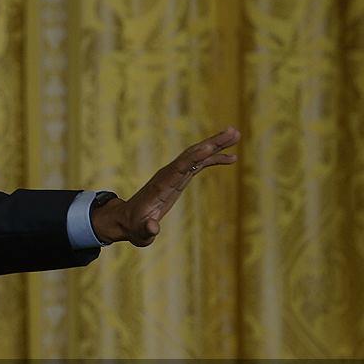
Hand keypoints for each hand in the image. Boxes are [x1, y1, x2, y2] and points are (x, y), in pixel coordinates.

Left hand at [91, 127, 240, 246]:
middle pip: (191, 155)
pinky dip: (214, 159)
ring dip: (216, 145)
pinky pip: (199, 165)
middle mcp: (167, 176)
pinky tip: (231, 157)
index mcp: (160, 186)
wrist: (127, 219)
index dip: (193, 158)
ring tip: (236, 134)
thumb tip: (153, 228)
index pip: (179, 168)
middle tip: (233, 131)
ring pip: (197, 156)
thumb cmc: (134, 227)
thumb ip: (147, 230)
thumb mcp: (139, 232)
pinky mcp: (179, 179)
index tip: (208, 147)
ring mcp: (174, 175)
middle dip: (211, 143)